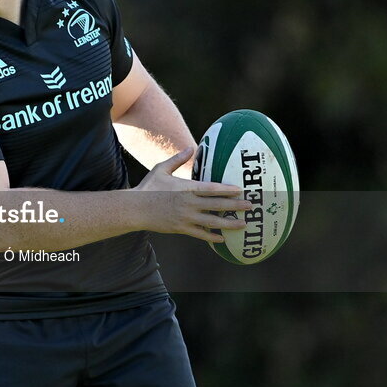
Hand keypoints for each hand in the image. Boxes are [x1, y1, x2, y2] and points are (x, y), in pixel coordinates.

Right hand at [133, 148, 251, 242]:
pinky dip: (211, 236)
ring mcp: (186, 218)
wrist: (135, 209)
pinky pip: (200, 234)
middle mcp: (189, 204)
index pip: (212, 189)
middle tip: (251, 206)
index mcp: (186, 188)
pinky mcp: (180, 228)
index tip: (241, 190)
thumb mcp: (161, 169)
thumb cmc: (147, 187)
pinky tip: (222, 238)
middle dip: (236, 206)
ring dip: (229, 223)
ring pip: (212, 222)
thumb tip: (191, 148)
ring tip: (243, 224)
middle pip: (217, 205)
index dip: (228, 190)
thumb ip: (177, 160)